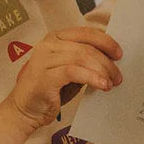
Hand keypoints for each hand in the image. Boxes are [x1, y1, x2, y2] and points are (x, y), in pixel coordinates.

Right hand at [7, 26, 122, 129]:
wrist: (24, 110)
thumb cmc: (49, 91)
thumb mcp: (69, 71)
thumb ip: (84, 61)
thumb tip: (111, 59)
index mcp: (54, 38)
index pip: (85, 33)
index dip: (105, 42)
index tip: (119, 54)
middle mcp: (47, 44)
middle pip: (86, 47)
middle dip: (107, 62)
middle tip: (118, 76)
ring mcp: (44, 59)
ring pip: (82, 57)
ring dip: (102, 70)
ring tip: (111, 83)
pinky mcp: (44, 76)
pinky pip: (74, 72)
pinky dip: (92, 78)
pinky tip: (102, 85)